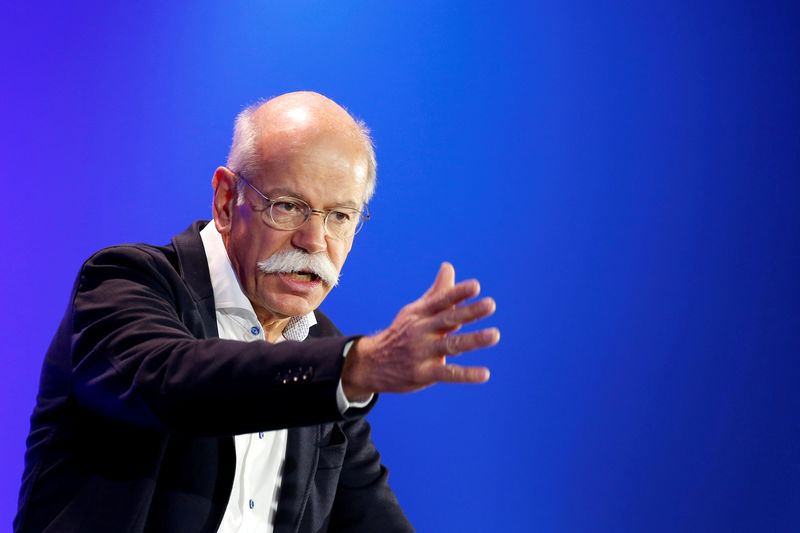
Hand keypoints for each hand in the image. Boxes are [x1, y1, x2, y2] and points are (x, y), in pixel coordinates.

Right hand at [342, 262, 498, 398]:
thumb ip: (437, 292)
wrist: (372, 363)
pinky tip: (485, 374)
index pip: (441, 300)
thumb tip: (449, 266)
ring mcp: (421, 353)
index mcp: (420, 313)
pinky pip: (447, 374)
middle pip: (448, 320)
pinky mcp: (423, 374)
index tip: (476, 286)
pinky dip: (466, 374)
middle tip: (490, 304)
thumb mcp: (415, 311)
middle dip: (469, 312)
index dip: (457, 292)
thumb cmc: (402, 333)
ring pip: (451, 345)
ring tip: (494, 334)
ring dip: (473, 340)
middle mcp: (421, 331)